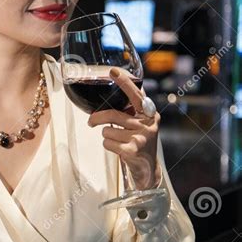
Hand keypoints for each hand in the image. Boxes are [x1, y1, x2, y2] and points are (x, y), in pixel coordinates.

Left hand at [87, 67, 160, 190]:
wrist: (147, 169)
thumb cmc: (140, 142)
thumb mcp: (141, 123)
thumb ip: (133, 109)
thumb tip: (117, 89)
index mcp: (150, 113)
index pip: (136, 95)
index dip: (124, 82)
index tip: (113, 71)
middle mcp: (147, 124)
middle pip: (113, 114)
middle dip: (97, 118)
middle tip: (91, 121)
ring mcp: (141, 138)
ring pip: (107, 130)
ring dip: (106, 136)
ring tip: (117, 140)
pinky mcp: (132, 151)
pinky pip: (107, 143)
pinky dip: (108, 146)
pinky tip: (118, 149)